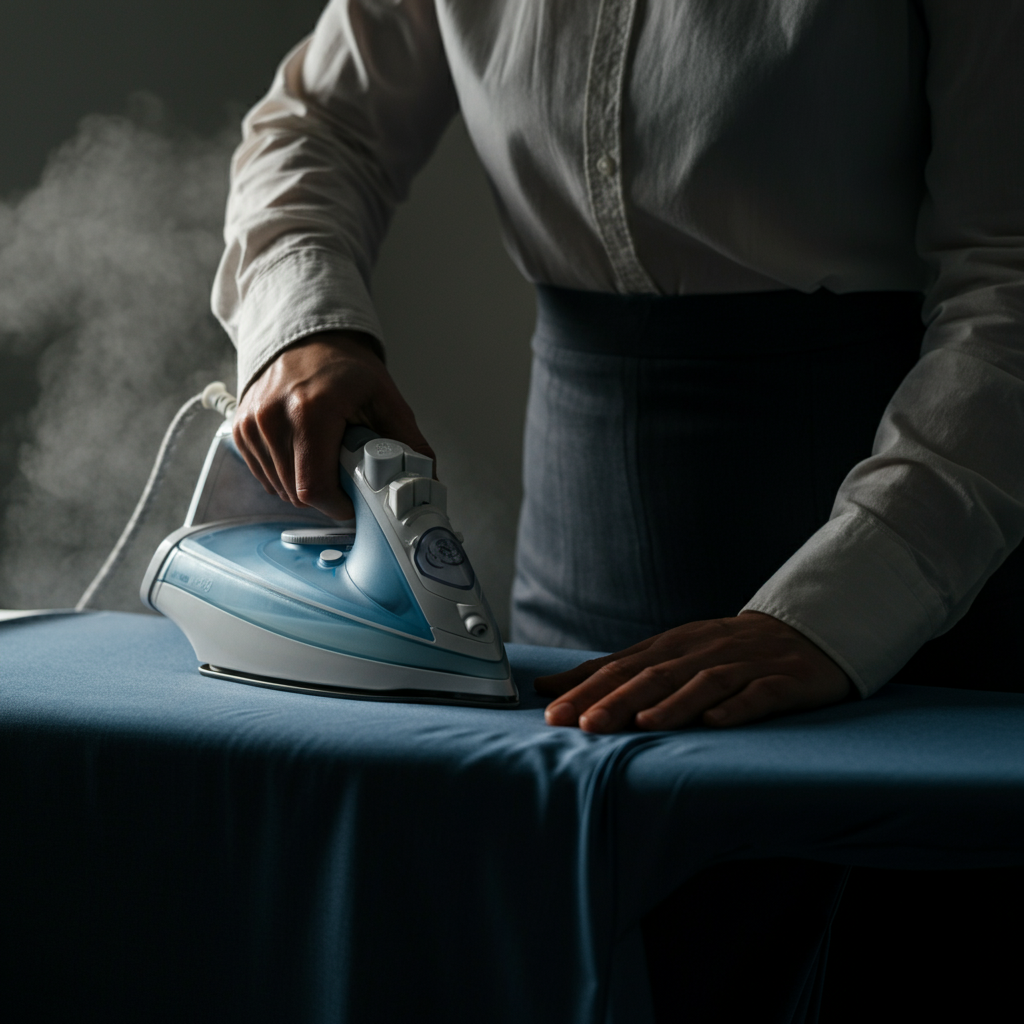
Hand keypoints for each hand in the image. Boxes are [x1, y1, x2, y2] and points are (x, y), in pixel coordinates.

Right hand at [233, 331, 433, 519]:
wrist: (306, 338)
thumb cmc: (344, 367)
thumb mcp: (385, 398)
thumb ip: (409, 442)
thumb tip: (428, 481)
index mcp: (310, 410)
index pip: (315, 487)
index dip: (338, 506)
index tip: (354, 502)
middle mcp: (273, 417)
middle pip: (297, 493)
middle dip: (327, 496)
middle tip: (347, 475)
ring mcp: (251, 424)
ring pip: (280, 489)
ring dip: (306, 487)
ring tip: (327, 458)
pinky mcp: (240, 430)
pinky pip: (265, 476)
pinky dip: (287, 476)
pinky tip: (305, 453)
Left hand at [536, 612, 851, 731]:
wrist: (802, 633)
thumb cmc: (721, 651)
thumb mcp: (665, 655)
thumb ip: (610, 672)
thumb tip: (548, 687)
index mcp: (671, 646)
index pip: (621, 668)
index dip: (586, 690)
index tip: (552, 713)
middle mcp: (701, 653)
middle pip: (654, 676)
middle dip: (616, 699)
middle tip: (583, 724)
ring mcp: (742, 666)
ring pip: (702, 684)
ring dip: (670, 704)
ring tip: (640, 724)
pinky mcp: (781, 681)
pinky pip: (757, 694)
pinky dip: (735, 707)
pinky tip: (714, 722)